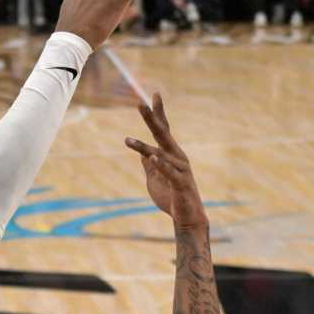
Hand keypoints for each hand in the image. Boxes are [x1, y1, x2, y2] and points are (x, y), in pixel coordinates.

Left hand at [125, 93, 206, 227]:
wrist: (186, 218)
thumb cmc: (171, 197)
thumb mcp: (154, 178)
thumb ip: (149, 165)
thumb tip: (143, 153)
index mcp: (171, 154)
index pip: (163, 130)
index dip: (158, 113)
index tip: (153, 95)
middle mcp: (178, 157)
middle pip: (163, 134)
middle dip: (151, 119)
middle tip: (139, 103)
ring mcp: (181, 170)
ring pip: (160, 154)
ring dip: (142, 148)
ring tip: (127, 141)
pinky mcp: (181, 184)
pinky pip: (170, 173)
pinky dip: (161, 165)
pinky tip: (151, 157)